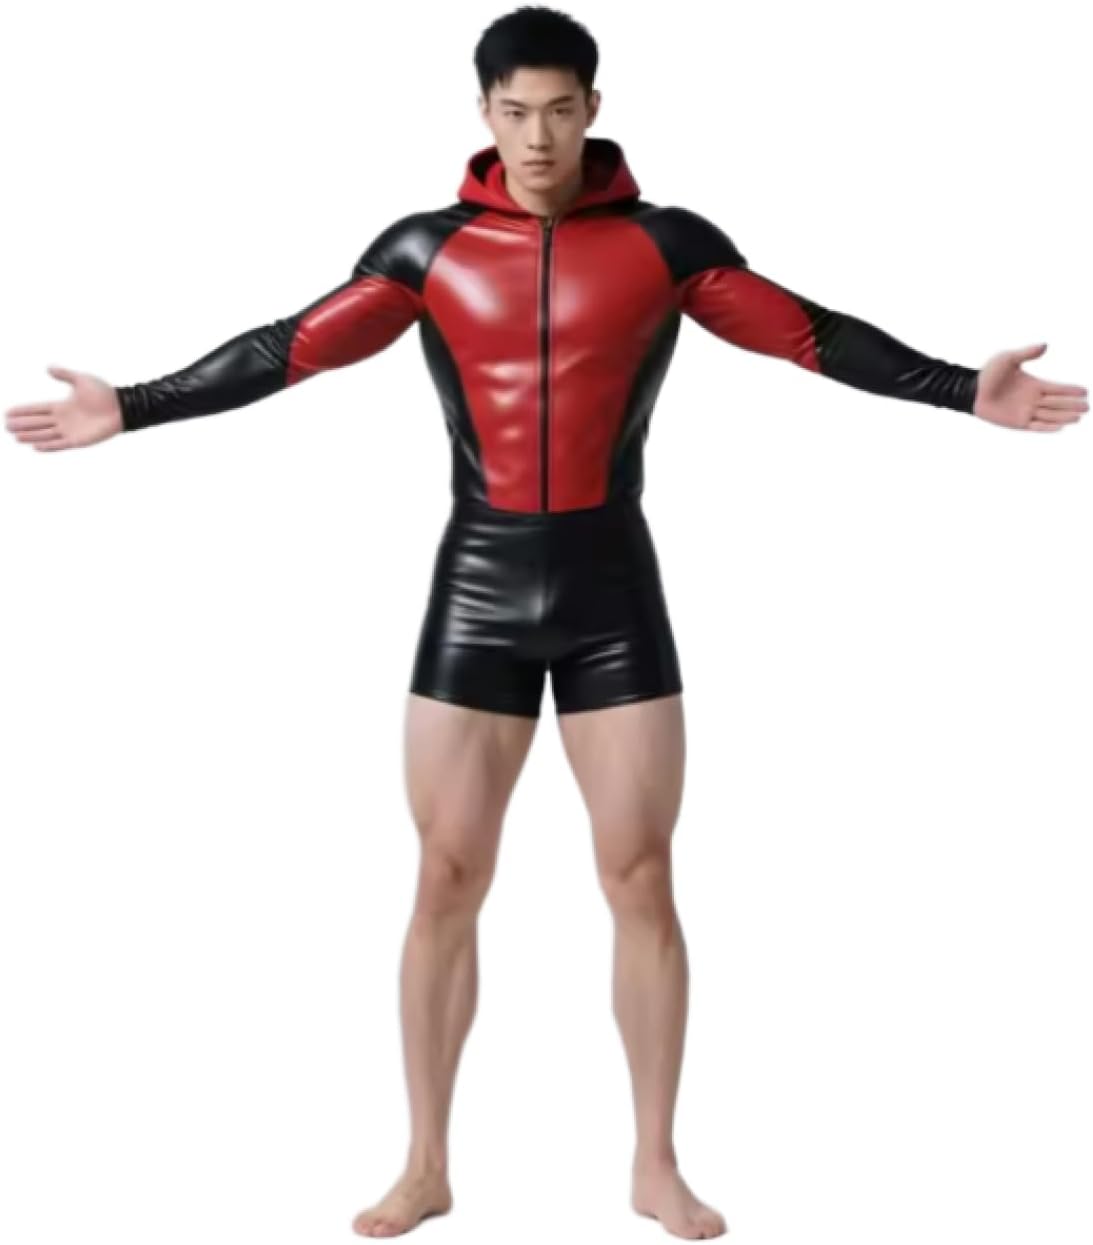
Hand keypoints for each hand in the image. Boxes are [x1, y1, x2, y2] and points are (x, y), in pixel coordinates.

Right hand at [4, 365, 123, 451]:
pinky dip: (49, 445)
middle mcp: (64, 419)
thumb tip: (48, 367)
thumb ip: (65, 374)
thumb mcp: (81, 380)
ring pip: (45, 434)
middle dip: (23, 424)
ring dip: (31, 435)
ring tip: (16, 437)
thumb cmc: (104, 393)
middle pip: (38, 423)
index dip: (24, 411)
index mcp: (63, 406)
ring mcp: (71, 430)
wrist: (122, 407)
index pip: (38, 409)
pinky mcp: (79, 440)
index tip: (8, 412)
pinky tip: (36, 446)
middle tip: (7, 426)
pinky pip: (61, 444)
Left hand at [972, 344, 1087, 431]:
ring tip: (1078, 417)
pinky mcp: (1017, 423)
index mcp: (1033, 385)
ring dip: (1064, 417)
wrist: (971, 391)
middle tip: (1087, 408)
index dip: (1070, 390)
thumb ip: (1026, 353)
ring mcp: (1025, 412)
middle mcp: (1032, 399)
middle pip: (1057, 403)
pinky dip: (1047, 427)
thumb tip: (1045, 345)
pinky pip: (1036, 426)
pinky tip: (1060, 428)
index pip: (1057, 388)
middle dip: (1072, 405)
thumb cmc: (988, 374)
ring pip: (1050, 415)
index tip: (1084, 391)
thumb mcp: (1008, 359)